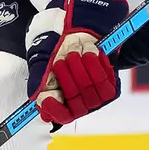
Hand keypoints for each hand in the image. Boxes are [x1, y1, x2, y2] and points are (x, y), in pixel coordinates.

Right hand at [25, 0, 127, 125]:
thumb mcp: (42, 64)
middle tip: (60, 61)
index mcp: (61, 104)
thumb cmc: (58, 51)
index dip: (55, 109)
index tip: (49, 96)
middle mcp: (79, 104)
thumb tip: (40, 101)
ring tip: (73, 54)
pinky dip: (94, 63)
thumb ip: (39, 83)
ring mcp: (95, 96)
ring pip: (89, 89)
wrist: (77, 33)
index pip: (62, 116)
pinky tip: (87, 53)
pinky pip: (104, 80)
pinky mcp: (109, 84)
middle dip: (65, 77)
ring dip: (78, 67)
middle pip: (76, 101)